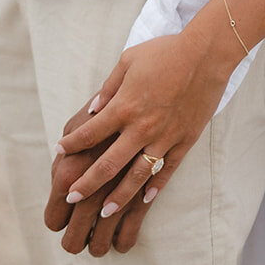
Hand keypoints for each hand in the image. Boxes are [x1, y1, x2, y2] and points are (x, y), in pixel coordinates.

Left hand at [55, 30, 234, 227]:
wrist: (206, 54)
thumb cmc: (166, 52)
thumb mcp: (129, 60)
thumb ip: (109, 87)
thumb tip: (93, 109)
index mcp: (125, 106)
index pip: (89, 133)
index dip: (71, 144)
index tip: (58, 151)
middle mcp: (141, 127)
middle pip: (108, 164)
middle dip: (86, 184)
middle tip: (71, 198)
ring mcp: (164, 137)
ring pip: (137, 176)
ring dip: (118, 197)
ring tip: (104, 212)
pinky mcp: (185, 141)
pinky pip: (168, 170)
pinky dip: (155, 187)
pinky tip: (144, 200)